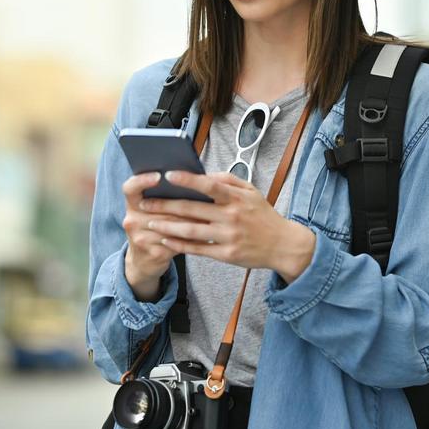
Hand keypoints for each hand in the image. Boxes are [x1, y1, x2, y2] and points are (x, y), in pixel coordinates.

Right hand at [120, 172, 208, 300]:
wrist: (143, 262)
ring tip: (211, 213)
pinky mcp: (154, 253)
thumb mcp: (150, 211)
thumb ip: (163, 195)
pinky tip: (208, 233)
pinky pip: (179, 242)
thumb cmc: (154, 227)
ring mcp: (141, 238)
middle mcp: (132, 220)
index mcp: (132, 205)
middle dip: (184, 202)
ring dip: (194, 220)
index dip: (142, 180)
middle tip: (204, 193)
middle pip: (161, 207)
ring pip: (173, 225)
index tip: (159, 176)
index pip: (130, 188)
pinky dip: (194, 237)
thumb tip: (193, 177)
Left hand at [141, 170, 316, 282]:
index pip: (209, 186)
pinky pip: (198, 249)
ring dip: (167, 227)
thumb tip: (205, 174)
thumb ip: (228, 180)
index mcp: (236, 198)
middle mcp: (231, 217)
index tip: (167, 175)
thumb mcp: (251, 192)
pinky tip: (165, 241)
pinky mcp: (226, 254)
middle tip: (146, 203)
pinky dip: (179, 245)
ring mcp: (228, 237)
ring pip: (191, 231)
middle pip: (193, 209)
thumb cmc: (263, 215)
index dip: (188, 180)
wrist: (283, 245)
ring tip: (150, 223)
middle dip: (166, 205)